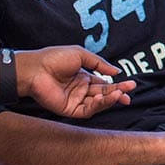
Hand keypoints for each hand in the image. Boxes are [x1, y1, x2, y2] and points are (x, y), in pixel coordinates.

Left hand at [18, 46, 136, 118]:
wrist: (35, 69)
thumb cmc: (54, 58)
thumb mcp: (81, 55)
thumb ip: (99, 64)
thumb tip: (117, 71)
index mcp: (83, 77)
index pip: (104, 84)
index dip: (117, 85)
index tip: (130, 84)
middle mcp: (80, 90)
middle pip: (103, 94)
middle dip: (117, 94)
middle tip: (129, 93)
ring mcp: (75, 100)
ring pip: (97, 103)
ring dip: (109, 100)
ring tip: (120, 95)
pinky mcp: (68, 109)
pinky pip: (87, 110)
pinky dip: (98, 105)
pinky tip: (104, 98)